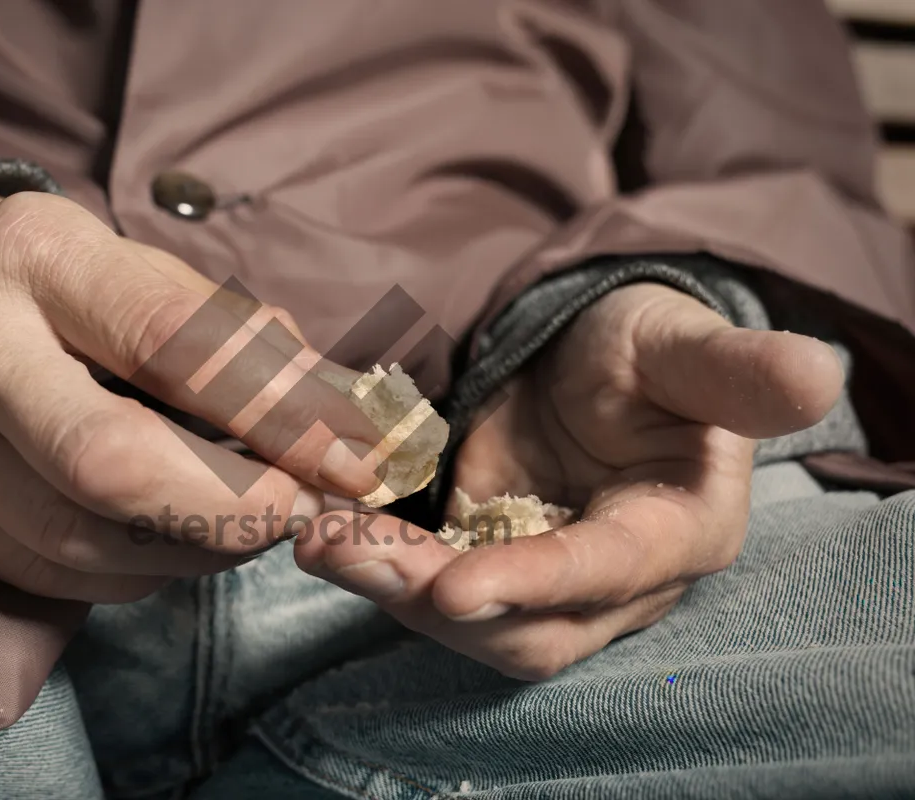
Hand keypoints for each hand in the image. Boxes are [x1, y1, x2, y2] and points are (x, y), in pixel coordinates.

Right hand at [0, 192, 381, 601]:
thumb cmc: (44, 283)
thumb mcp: (135, 268)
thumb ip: (236, 335)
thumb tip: (343, 412)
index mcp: (35, 256)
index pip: (170, 343)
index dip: (275, 413)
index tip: (350, 458)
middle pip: (113, 464)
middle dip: (235, 507)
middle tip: (301, 511)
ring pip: (86, 541)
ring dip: (196, 547)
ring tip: (246, 522)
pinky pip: (52, 576)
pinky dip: (136, 569)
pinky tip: (169, 538)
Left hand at [296, 283, 843, 678]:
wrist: (593, 355)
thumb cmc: (648, 346)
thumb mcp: (685, 345)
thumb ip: (737, 371)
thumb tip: (817, 372)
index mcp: (676, 532)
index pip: (604, 573)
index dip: (534, 582)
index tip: (454, 585)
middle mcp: (610, 581)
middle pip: (524, 627)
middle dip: (432, 601)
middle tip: (342, 551)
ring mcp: (542, 581)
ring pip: (468, 618)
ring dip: (389, 588)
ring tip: (319, 540)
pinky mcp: (488, 562)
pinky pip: (429, 583)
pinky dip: (375, 565)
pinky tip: (323, 531)